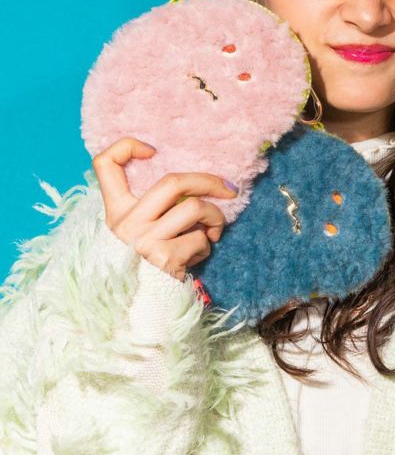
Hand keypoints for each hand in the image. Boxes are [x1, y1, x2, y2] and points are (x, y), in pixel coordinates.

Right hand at [91, 137, 238, 280]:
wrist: (145, 308)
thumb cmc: (150, 262)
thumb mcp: (141, 231)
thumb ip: (154, 207)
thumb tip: (195, 183)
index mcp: (115, 211)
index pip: (104, 164)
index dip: (126, 146)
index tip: (153, 150)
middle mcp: (125, 223)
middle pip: (172, 181)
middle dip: (209, 181)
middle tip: (229, 190)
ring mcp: (143, 240)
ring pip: (195, 208)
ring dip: (215, 217)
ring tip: (214, 230)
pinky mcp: (164, 259)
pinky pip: (201, 239)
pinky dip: (207, 246)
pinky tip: (196, 256)